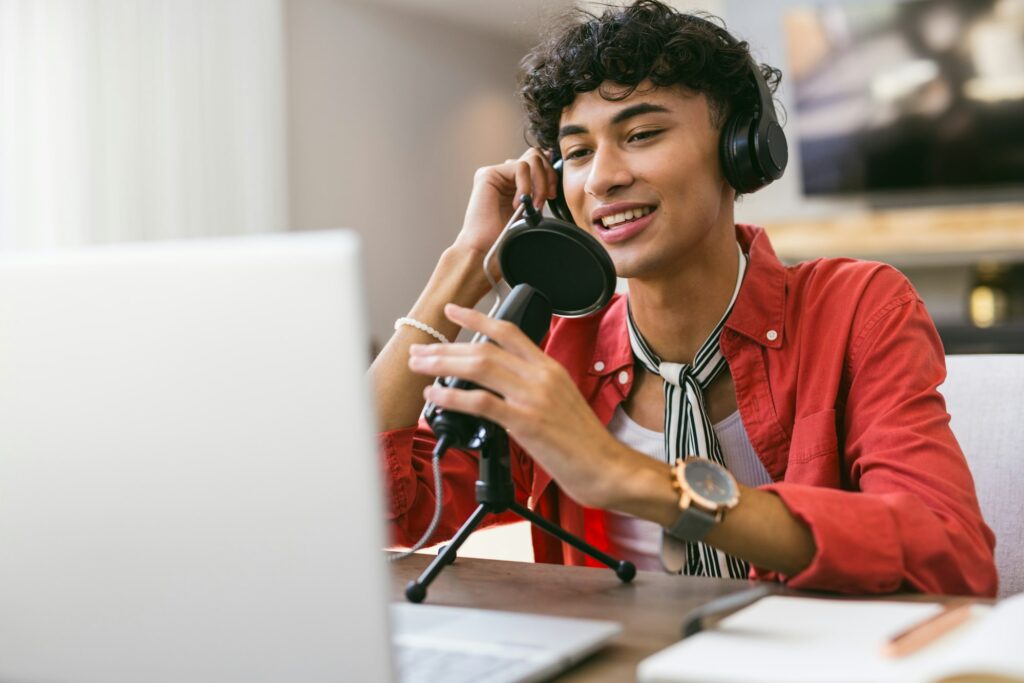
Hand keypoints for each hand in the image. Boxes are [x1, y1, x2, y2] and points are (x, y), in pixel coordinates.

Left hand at [407, 303, 623, 507]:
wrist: (607, 468)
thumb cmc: (585, 444)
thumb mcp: (561, 403)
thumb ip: (532, 390)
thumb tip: (499, 392)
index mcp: (550, 368)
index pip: (509, 331)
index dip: (477, 318)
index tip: (453, 310)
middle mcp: (541, 376)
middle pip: (485, 349)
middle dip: (446, 347)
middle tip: (419, 350)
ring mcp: (534, 398)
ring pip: (480, 367)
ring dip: (442, 365)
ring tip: (419, 366)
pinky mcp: (526, 422)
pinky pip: (481, 402)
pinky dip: (452, 396)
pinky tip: (435, 396)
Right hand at [453, 148, 558, 256]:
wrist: (488, 249)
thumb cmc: (507, 237)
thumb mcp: (532, 210)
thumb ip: (539, 190)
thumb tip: (552, 171)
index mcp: (515, 183)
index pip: (539, 162)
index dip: (550, 174)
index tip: (553, 196)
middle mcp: (505, 176)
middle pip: (537, 155)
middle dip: (548, 175)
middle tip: (548, 197)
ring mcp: (496, 173)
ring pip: (532, 159)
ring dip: (539, 183)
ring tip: (533, 204)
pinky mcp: (488, 174)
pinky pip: (520, 167)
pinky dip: (526, 185)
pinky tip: (519, 203)